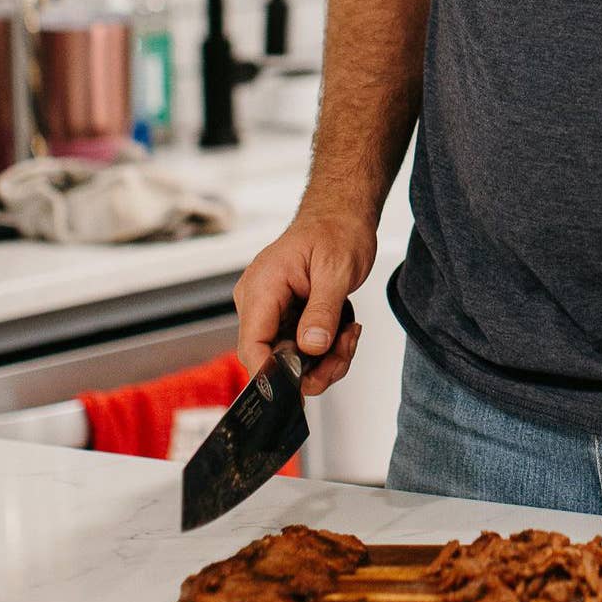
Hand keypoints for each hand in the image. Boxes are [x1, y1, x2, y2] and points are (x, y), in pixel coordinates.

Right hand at [233, 208, 375, 396]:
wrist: (342, 215)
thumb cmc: (336, 230)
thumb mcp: (336, 270)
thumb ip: (323, 310)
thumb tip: (311, 346)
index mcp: (262, 287)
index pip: (252, 346)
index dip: (272, 374)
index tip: (301, 386)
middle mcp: (258, 301)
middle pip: (273, 358)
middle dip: (314, 365)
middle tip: (345, 348)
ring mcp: (270, 310)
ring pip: (289, 358)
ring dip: (324, 358)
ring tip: (349, 335)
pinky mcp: (284, 315)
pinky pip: (299, 347)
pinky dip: (324, 348)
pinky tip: (343, 330)